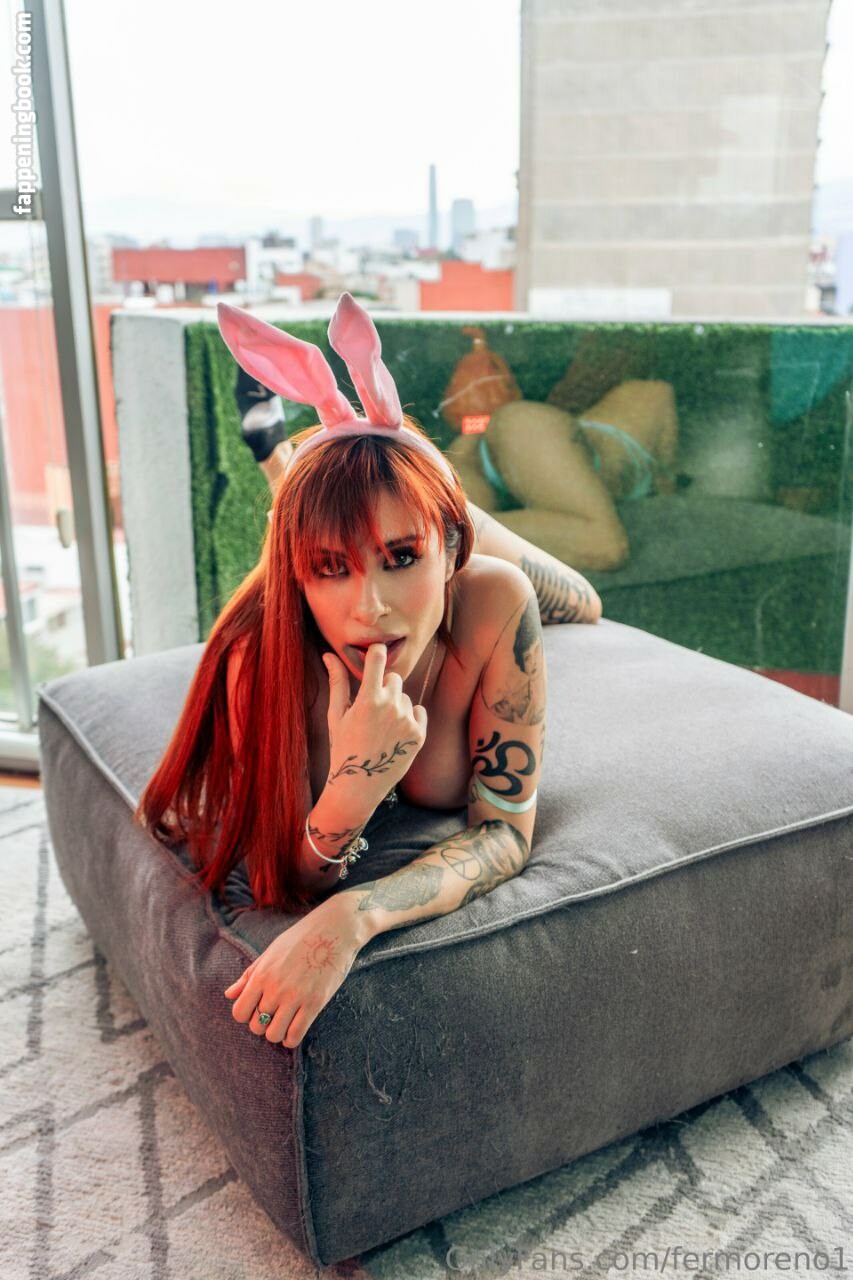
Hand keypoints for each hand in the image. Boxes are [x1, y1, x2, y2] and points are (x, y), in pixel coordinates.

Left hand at [223, 898, 367, 1048]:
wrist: (335, 929)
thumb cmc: (301, 938)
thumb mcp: (270, 952)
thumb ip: (248, 975)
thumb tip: (229, 995)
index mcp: (261, 974)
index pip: (239, 1012)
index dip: (246, 1015)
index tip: (257, 1008)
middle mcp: (275, 988)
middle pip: (256, 1026)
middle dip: (262, 1024)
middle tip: (274, 1014)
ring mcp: (295, 997)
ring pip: (274, 1035)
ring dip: (277, 1032)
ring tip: (285, 1021)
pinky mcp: (315, 1003)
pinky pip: (296, 1035)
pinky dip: (292, 1038)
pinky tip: (295, 1028)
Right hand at [324, 642, 427, 794]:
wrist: (359, 785)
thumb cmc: (342, 748)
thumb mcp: (336, 715)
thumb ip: (337, 681)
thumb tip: (329, 654)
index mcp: (368, 700)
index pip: (378, 658)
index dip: (376, 652)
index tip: (375, 653)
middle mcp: (391, 707)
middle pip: (394, 678)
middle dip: (384, 687)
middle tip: (372, 710)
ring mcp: (407, 721)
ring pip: (405, 697)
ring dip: (395, 706)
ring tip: (381, 728)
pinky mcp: (420, 734)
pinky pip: (418, 711)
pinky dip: (409, 718)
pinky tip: (395, 734)